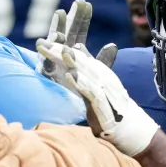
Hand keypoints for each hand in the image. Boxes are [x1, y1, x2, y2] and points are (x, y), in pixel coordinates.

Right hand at [36, 0, 117, 91]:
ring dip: (57, 28)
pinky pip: (44, 63)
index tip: (87, 4)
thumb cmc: (82, 92)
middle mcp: (62, 56)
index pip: (78, 32)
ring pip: (54, 43)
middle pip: (67, 33)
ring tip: (60, 13)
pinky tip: (43, 42)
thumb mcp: (95, 74)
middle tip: (78, 2)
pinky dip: (44, 54)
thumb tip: (113, 45)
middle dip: (71, 18)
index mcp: (74, 53)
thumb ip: (103, 61)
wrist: (72, 111)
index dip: (82, 19)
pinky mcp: (45, 75)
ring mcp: (52, 63)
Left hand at [37, 40, 158, 155]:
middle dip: (59, 50)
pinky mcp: (102, 102)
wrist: (125, 124)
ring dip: (73, 61)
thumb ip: (87, 63)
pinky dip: (81, 83)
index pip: (74, 56)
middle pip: (77, 60)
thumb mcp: (94, 81)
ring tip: (62, 51)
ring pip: (85, 71)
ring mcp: (101, 87)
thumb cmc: (108, 102)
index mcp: (94, 69)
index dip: (57, 48)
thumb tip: (78, 45)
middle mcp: (98, 75)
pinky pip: (90, 91)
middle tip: (42, 43)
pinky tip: (71, 76)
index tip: (39, 42)